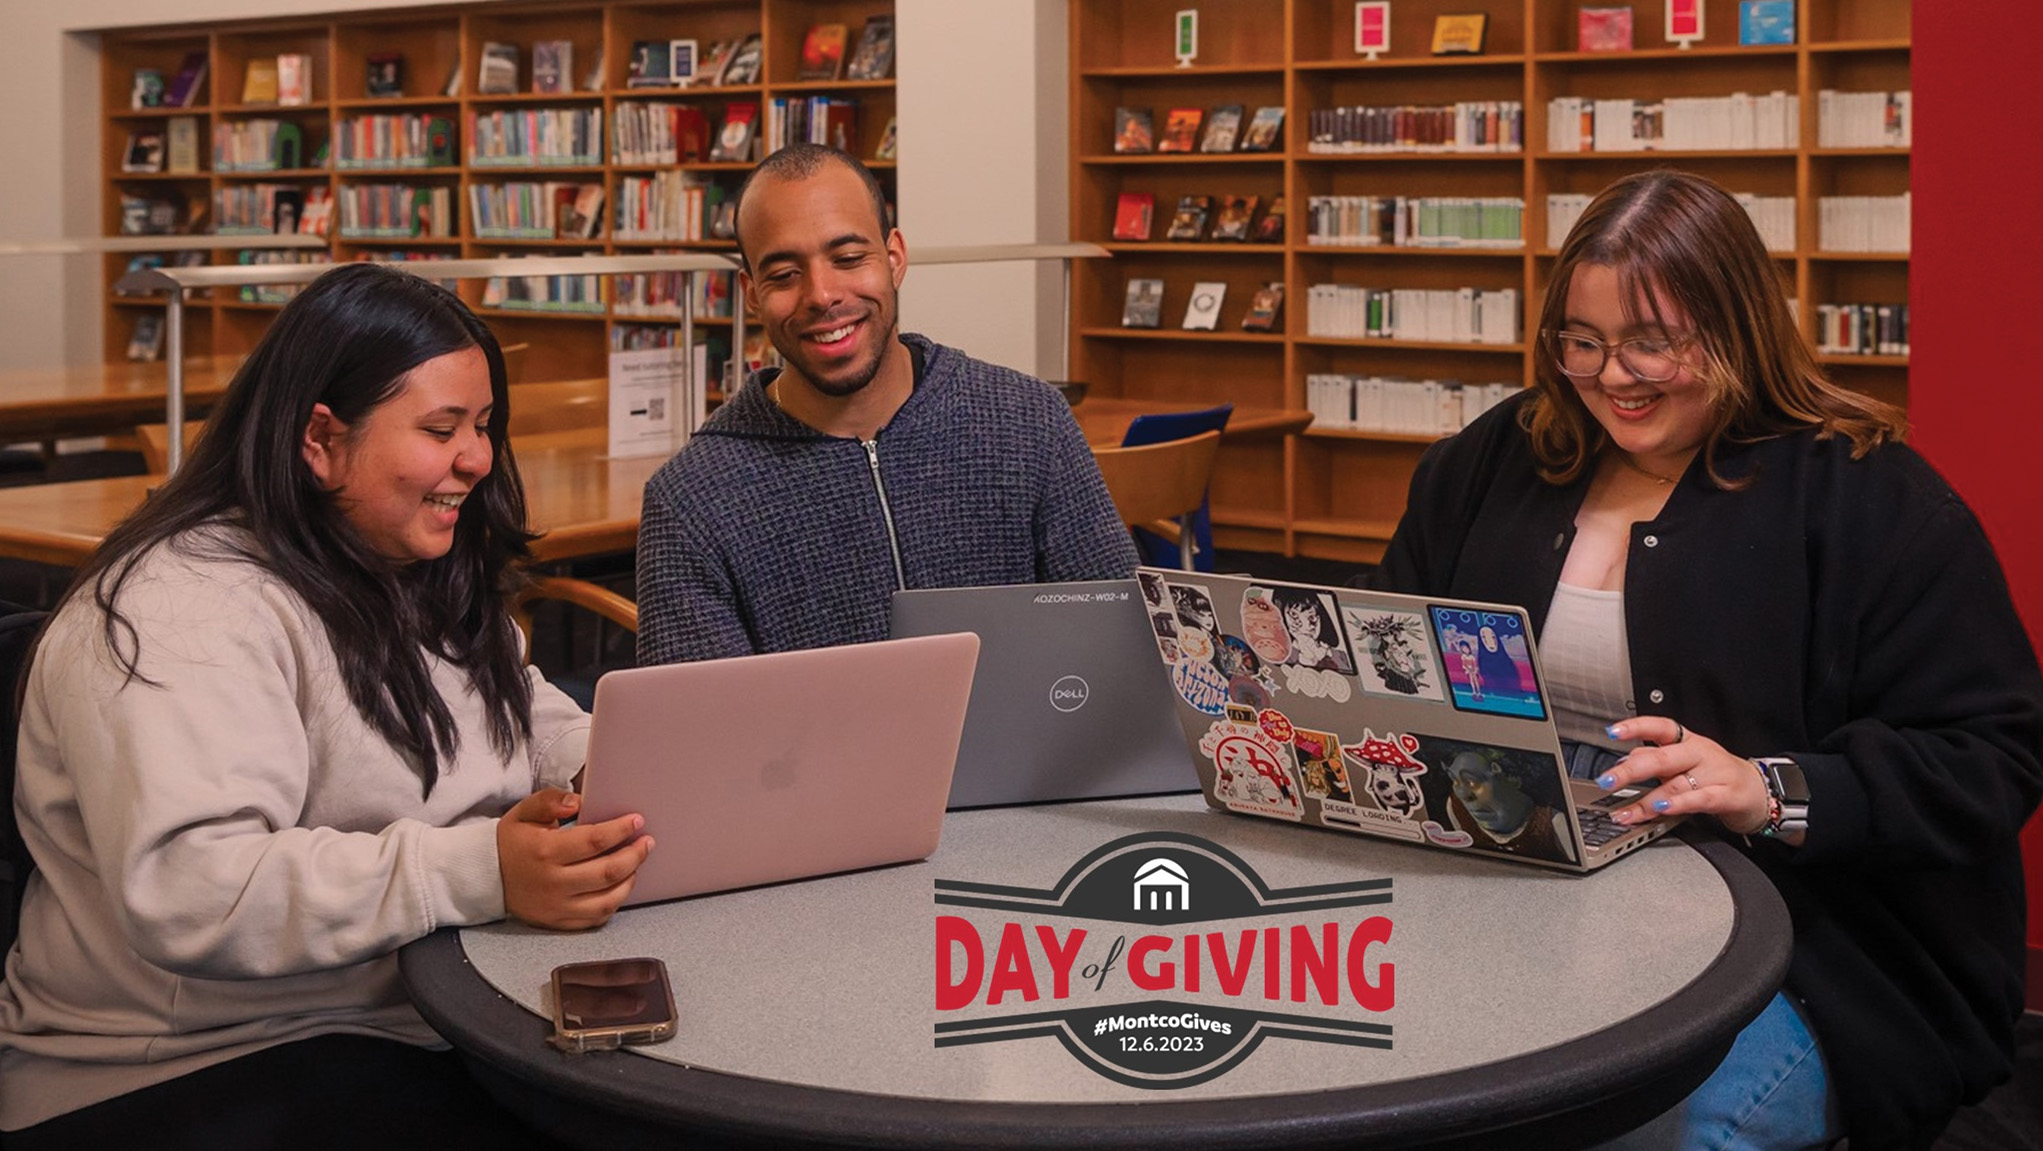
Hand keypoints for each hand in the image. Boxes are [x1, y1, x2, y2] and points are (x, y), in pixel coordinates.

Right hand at [497, 789, 653, 929]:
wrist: (486, 877)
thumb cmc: (511, 841)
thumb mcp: (524, 812)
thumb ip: (550, 801)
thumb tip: (578, 802)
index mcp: (546, 851)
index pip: (594, 841)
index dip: (620, 830)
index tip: (636, 820)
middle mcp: (553, 882)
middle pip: (607, 872)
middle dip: (634, 855)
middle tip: (646, 842)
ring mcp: (557, 906)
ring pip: (607, 900)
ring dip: (630, 880)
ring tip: (637, 863)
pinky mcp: (558, 922)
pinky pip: (596, 918)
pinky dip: (614, 903)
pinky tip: (620, 886)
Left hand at [1597, 718, 1770, 835]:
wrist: (1759, 790)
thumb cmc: (1716, 775)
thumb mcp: (1684, 763)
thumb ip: (1655, 761)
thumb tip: (1621, 763)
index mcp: (1687, 740)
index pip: (1660, 726)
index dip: (1636, 727)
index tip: (1612, 732)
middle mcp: (1699, 753)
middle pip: (1662, 758)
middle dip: (1630, 771)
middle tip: (1607, 781)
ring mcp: (1715, 773)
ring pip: (1675, 784)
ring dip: (1646, 801)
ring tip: (1625, 811)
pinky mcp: (1727, 795)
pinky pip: (1700, 798)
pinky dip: (1679, 804)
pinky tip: (1661, 809)